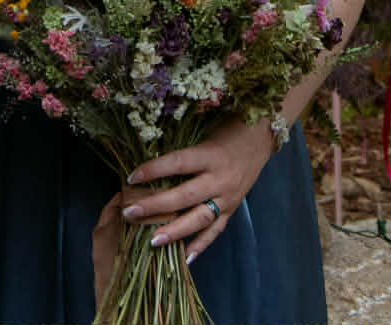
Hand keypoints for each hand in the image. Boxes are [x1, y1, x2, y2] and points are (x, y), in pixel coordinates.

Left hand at [117, 117, 277, 262]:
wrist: (259, 139)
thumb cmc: (224, 133)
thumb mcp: (201, 135)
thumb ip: (179, 153)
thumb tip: (146, 166)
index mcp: (210, 155)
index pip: (177, 163)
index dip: (153, 170)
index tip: (130, 178)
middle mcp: (220, 179)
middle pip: (186, 195)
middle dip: (156, 206)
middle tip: (130, 213)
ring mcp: (228, 197)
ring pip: (200, 218)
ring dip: (176, 231)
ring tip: (153, 240)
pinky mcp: (233, 210)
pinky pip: (216, 230)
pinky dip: (200, 245)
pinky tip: (184, 257)